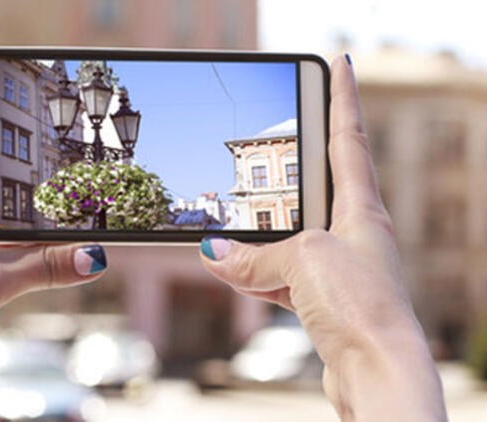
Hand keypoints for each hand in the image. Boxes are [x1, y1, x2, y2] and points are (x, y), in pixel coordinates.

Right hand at [199, 55, 446, 420]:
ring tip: (228, 230)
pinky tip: (234, 274)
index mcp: (362, 209)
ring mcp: (340, 270)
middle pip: (318, 186)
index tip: (341, 61)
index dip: (344, 96)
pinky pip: (284, 276)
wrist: (377, 372)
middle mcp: (355, 235)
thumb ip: (254, 254)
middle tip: (275, 142)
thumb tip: (213, 252)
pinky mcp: (326, 301)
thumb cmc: (361, 305)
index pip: (350, 138)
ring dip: (260, 235)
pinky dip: (258, 274)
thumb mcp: (303, 261)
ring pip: (291, 237)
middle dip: (294, 166)